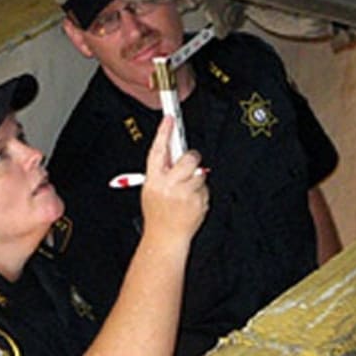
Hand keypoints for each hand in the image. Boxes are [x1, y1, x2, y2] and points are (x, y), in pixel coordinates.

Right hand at [140, 116, 208, 243]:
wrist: (166, 237)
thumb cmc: (158, 214)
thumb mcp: (150, 190)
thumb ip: (160, 171)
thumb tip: (170, 153)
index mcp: (154, 180)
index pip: (158, 150)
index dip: (164, 132)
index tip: (170, 118)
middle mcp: (169, 185)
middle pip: (188, 158)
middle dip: (191, 159)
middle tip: (188, 166)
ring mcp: (185, 194)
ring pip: (200, 173)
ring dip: (196, 179)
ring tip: (186, 192)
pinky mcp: (198, 201)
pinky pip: (205, 188)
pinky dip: (200, 193)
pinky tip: (191, 202)